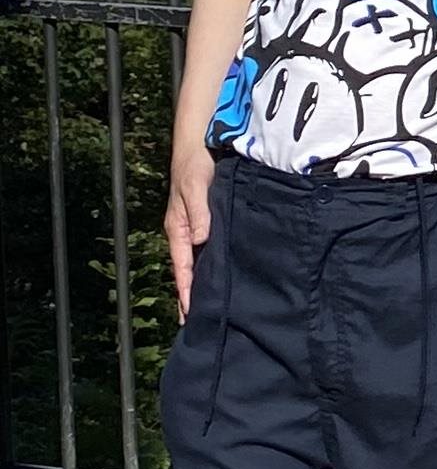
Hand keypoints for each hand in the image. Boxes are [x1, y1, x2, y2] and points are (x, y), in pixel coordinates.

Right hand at [163, 144, 216, 318]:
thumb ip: (199, 212)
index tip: (190, 313)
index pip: (183, 267)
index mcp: (179, 229)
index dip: (186, 290)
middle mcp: (187, 232)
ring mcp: (199, 228)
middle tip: (200, 323)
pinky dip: (215, 265)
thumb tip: (201, 239)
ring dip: (205, 283)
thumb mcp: (196, 187)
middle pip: (190, 270)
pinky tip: (225, 277)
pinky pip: (211, 249)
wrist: (201, 144)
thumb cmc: (195, 165)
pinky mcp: (211, 221)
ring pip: (201, 262)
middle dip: (192, 295)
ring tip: (212, 309)